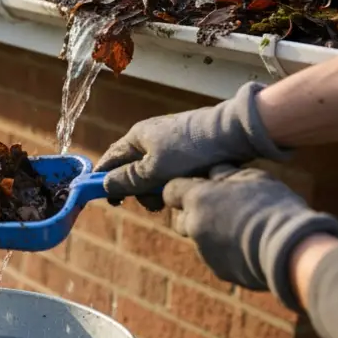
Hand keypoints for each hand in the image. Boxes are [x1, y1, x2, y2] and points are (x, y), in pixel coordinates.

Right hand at [96, 81, 290, 210]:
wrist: (234, 133)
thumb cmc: (190, 150)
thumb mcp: (154, 170)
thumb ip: (127, 179)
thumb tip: (104, 185)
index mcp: (136, 137)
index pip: (110, 159)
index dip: (103, 179)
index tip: (104, 199)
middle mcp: (150, 137)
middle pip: (133, 170)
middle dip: (139, 190)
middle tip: (153, 204)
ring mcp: (171, 143)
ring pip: (154, 173)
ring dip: (159, 189)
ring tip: (172, 198)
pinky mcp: (189, 149)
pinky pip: (172, 170)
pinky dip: (175, 182)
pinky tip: (187, 187)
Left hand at [163, 165, 337, 311]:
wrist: (288, 249)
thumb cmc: (272, 205)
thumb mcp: (252, 177)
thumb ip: (225, 174)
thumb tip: (214, 173)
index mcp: (197, 199)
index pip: (170, 191)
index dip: (183, 189)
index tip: (199, 188)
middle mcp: (194, 226)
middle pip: (181, 219)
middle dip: (194, 215)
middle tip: (221, 209)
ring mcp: (204, 252)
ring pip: (200, 240)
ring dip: (213, 234)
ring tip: (243, 229)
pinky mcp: (219, 271)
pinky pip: (217, 258)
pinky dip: (228, 252)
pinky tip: (252, 247)